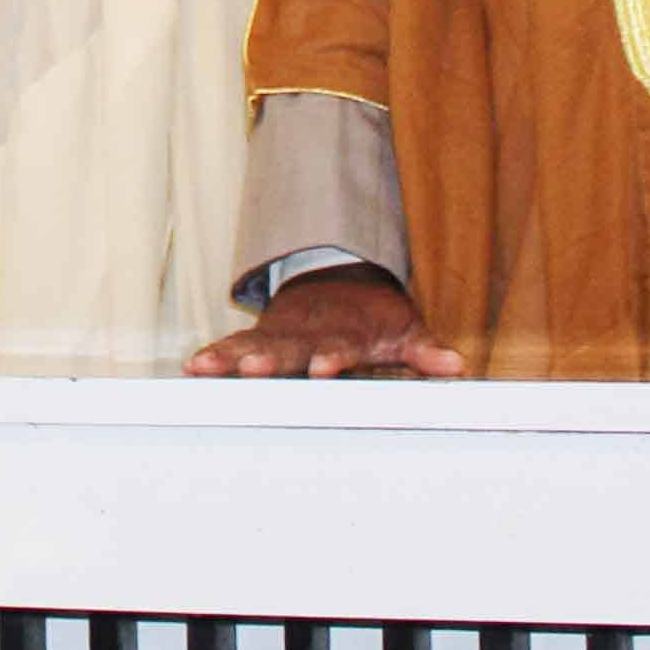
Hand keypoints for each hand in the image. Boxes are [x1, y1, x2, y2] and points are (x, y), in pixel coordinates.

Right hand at [185, 263, 466, 377]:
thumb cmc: (376, 318)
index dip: (332, 357)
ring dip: (231, 357)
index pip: (339, 347)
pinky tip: (194, 367)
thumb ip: (425, 350)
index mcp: (346, 335)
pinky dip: (216, 355)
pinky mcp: (260, 339)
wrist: (341, 279)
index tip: (322, 369)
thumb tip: (456, 365)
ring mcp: (281, 335)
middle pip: (287, 348)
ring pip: (253, 346)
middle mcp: (308, 334)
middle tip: (252, 370)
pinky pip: (234, 347)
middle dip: (269, 359)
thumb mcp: (405, 331)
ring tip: (206, 367)